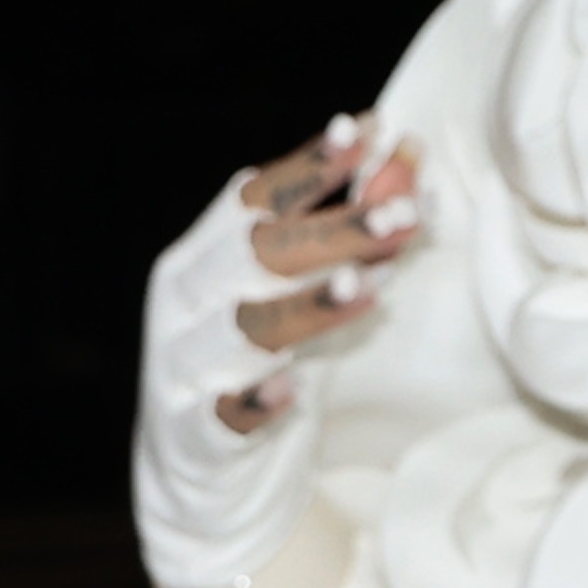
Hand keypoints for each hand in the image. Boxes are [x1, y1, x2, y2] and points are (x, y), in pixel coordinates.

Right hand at [216, 118, 418, 428]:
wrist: (196, 457)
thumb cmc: (256, 352)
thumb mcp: (300, 286)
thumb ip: (346, 223)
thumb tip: (405, 153)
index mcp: (205, 251)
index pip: (257, 197)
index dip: (310, 164)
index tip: (366, 130)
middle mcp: (187, 297)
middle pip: (258, 253)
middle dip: (334, 230)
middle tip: (404, 215)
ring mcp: (183, 362)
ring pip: (244, 327)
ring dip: (306, 305)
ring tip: (364, 287)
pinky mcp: (192, 430)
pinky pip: (221, 414)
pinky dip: (254, 401)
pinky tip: (289, 389)